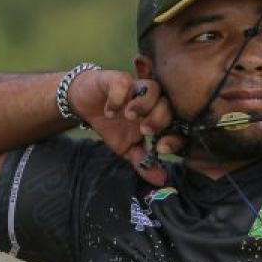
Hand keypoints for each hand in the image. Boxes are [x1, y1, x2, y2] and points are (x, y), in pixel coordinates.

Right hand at [67, 69, 184, 185]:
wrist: (85, 104)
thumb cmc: (111, 124)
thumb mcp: (127, 148)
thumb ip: (144, 163)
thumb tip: (161, 181)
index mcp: (158, 117)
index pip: (177, 124)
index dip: (174, 137)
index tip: (161, 149)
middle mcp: (152, 101)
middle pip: (169, 104)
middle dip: (159, 118)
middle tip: (144, 130)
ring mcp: (136, 88)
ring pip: (153, 88)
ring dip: (143, 104)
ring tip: (129, 116)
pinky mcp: (117, 79)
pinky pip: (124, 83)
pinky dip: (118, 98)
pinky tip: (110, 111)